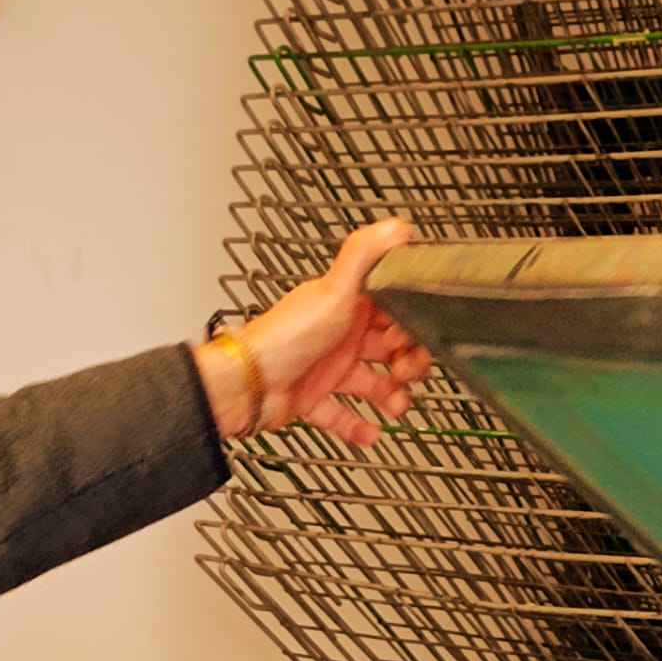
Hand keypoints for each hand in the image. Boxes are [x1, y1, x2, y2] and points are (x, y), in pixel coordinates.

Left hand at [195, 216, 429, 445]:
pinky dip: (358, 427)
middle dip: (405, 366)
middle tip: (407, 376)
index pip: (389, 313)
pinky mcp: (312, 399)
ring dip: (390, 398)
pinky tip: (372, 432)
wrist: (248, 383)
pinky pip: (342, 415)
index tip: (414, 340)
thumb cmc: (284, 337)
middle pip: (385, 351)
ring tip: (395, 408)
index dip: (408, 328)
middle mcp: (336, 336)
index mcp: (343, 307)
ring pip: (370, 385)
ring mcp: (325, 368)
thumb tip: (396, 228)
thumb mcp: (332, 291)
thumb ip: (364, 255)